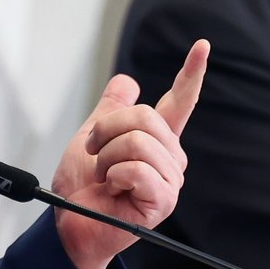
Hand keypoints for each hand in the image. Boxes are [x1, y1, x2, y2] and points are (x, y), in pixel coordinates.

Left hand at [52, 41, 209, 268]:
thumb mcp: (90, 138)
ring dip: (107, 158)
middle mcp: (169, 158)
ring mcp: (169, 180)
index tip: (203, 45)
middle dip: (108, 130)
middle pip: (146, 118)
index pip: (180, 101)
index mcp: (156, 140)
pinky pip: (137, 169)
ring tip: (102, 176)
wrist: (67, 223)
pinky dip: (114, 175)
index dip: (192, 73)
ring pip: (140, 143)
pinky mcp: (162, 201)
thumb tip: (128, 83)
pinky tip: (112, 189)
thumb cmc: (80, 188)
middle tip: (94, 153)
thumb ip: (110, 110)